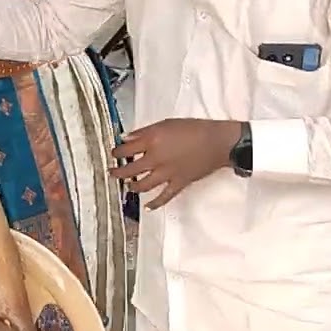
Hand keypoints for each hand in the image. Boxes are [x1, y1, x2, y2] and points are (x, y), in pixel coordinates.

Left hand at [111, 119, 244, 208]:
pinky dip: (155, 203)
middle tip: (112, 172)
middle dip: (118, 172)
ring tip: (127, 186)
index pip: (126, 149)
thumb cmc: (193, 128)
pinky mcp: (179, 183)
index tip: (113, 153)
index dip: (116, 152)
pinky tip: (147, 207)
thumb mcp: (165, 124)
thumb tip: (125, 138)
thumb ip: (143, 132)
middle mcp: (156, 160)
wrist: (218, 142)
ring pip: (143, 185)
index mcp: (151, 142)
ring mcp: (166, 174)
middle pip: (130, 169)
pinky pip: (164, 197)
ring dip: (132, 186)